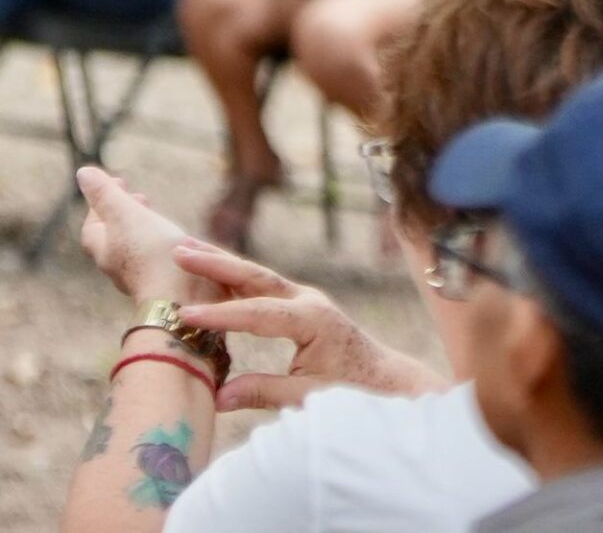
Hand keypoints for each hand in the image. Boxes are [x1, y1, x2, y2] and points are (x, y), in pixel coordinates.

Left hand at [77, 167, 218, 304]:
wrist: (181, 297)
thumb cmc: (151, 255)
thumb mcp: (126, 215)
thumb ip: (105, 194)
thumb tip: (83, 172)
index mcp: (103, 249)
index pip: (93, 222)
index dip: (102, 201)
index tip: (119, 181)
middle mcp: (118, 265)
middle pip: (114, 236)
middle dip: (125, 214)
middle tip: (141, 197)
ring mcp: (141, 276)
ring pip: (136, 248)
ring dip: (145, 228)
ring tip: (160, 217)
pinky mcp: (164, 282)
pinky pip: (157, 259)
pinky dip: (162, 243)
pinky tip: (180, 241)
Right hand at [173, 243, 446, 410]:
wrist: (383, 377)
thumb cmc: (351, 389)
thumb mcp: (308, 396)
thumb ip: (264, 392)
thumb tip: (216, 396)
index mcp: (313, 320)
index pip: (258, 313)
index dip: (219, 314)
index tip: (184, 313)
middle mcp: (309, 301)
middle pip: (256, 277)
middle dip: (216, 264)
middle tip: (178, 250)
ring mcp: (305, 299)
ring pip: (257, 276)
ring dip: (222, 263)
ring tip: (185, 248)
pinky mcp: (301, 304)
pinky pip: (262, 287)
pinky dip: (235, 277)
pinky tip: (210, 270)